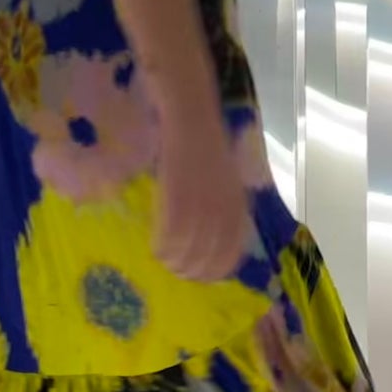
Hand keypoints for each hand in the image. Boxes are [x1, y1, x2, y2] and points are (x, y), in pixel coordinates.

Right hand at [156, 118, 251, 281]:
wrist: (192, 117)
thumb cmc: (207, 145)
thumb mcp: (227, 181)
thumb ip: (225, 210)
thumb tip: (213, 240)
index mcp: (237, 208)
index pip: (231, 254)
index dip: (215, 271)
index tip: (200, 275)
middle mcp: (223, 212)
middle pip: (208, 258)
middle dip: (191, 271)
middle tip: (176, 270)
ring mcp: (201, 206)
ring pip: (187, 252)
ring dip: (173, 262)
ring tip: (163, 259)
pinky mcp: (177, 198)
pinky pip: (169, 236)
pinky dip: (161, 246)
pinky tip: (154, 245)